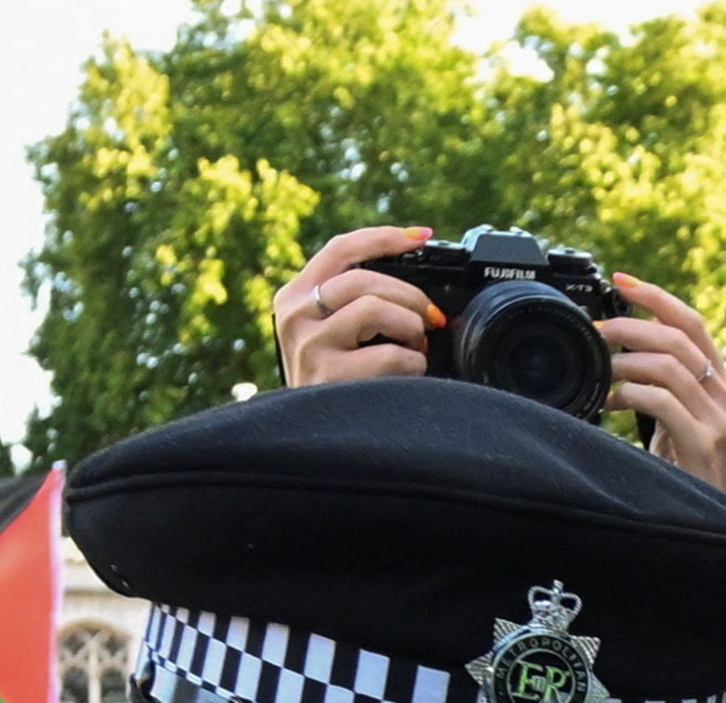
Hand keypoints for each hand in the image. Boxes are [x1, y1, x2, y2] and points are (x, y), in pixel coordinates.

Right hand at [273, 227, 438, 386]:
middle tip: (431, 320)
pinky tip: (408, 377)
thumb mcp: (330, 337)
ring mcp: (309, 345)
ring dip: (412, 327)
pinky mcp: (328, 376)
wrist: (315, 443)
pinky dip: (413, 364)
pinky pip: (391, 355)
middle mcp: (294, 316)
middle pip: (366, 279)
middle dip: (411, 296)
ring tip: (416, 348)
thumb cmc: (336, 389)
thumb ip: (354, 305)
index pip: (342, 249)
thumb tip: (419, 292)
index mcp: (294, 297)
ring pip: (377, 308)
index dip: (385, 238)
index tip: (422, 236)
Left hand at [605, 275, 725, 490]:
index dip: (656, 297)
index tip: (620, 281)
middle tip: (597, 333)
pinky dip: (629, 395)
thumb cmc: (686, 474)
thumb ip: (662, 384)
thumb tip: (621, 346)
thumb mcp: (676, 419)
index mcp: (721, 383)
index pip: (693, 323)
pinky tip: (610, 404)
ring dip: (624, 363)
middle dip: (629, 327)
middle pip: (677, 338)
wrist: (711, 525)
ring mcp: (719, 420)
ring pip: (668, 366)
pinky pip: (662, 401)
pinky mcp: (704, 443)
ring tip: (601, 373)